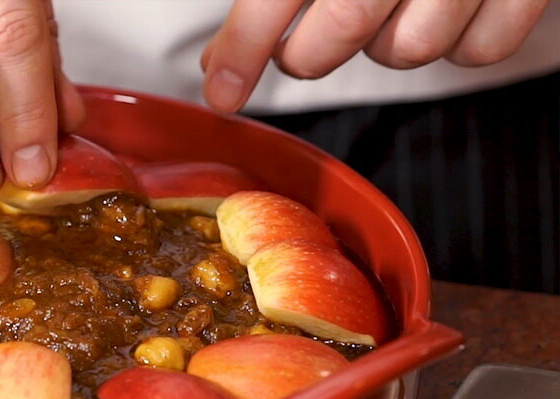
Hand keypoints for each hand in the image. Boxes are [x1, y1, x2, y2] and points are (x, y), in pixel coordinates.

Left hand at [201, 0, 549, 111]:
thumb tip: (226, 43)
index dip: (244, 48)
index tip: (221, 88)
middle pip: (341, 34)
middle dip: (307, 54)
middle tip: (299, 45)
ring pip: (409, 52)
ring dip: (384, 45)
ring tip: (385, 8)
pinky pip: (479, 51)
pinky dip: (456, 44)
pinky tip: (443, 10)